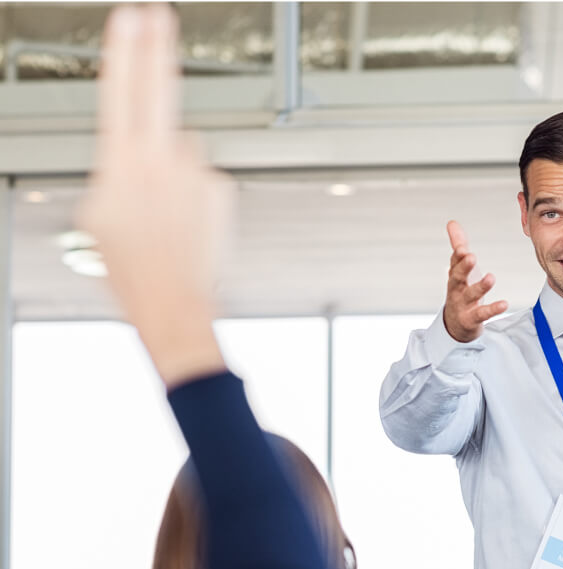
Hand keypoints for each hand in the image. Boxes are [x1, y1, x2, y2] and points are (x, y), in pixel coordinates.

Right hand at [77, 4, 229, 387]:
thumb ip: (114, 173)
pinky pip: (203, 177)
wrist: (174, 302)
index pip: (124, 91)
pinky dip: (194, 192)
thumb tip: (133, 157)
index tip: (131, 17)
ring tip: (164, 213)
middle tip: (159, 15)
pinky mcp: (222, 189)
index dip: (127, 50)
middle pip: (161, 90)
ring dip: (174, 168)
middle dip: (158, 48)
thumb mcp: (96, 215)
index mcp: (122, 162)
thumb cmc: (130, 268)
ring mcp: (197, 173)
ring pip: (182, 150)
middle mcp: (164, 160)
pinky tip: (185, 223)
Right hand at [442, 220, 507, 341]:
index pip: (454, 263)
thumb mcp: (459, 269)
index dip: (458, 256)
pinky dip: (493, 309)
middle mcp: (457, 290)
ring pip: (471, 295)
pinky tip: (504, 304)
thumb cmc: (461, 291)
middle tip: (471, 256)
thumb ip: (458, 246)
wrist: (456, 325)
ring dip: (480, 286)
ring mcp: (464, 305)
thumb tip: (452, 222)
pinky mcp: (472, 319)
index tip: (462, 248)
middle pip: (457, 278)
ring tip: (491, 277)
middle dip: (463, 267)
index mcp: (455, 276)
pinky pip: (483, 314)